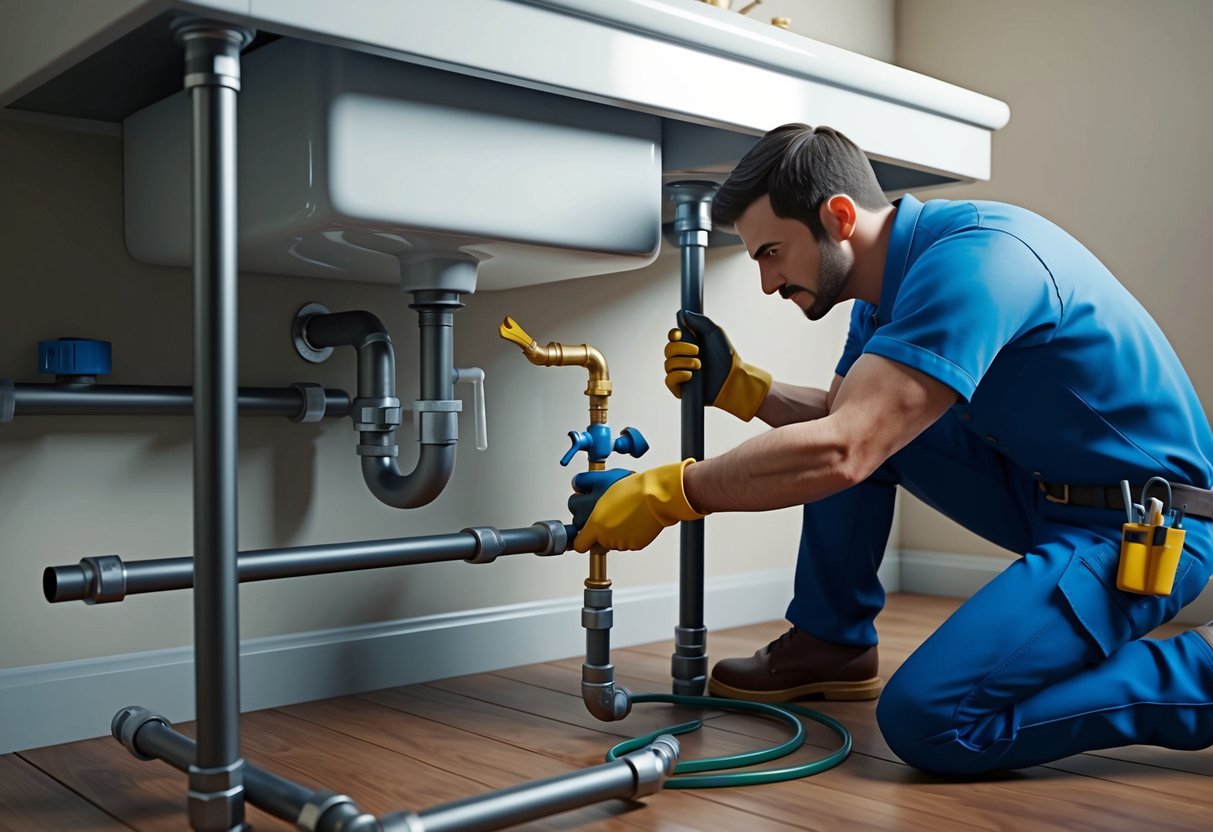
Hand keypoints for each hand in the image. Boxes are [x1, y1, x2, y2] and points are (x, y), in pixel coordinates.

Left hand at [568, 460, 705, 551]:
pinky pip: (627, 541)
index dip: (581, 535)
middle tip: (608, 513)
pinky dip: (629, 533)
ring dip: (615, 530)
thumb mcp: (601, 480)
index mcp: (595, 524)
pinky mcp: (636, 544)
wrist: (659, 496)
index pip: (579, 544)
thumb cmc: (634, 488)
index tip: (584, 531)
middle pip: (596, 539)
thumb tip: (577, 487)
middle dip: (599, 529)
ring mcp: (622, 542)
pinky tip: (634, 518)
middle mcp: (607, 537)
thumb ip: (584, 486)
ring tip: (625, 512)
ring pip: (612, 540)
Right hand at [663, 310, 771, 421]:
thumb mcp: (715, 333)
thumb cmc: (726, 357)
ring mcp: (680, 374)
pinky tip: (691, 375)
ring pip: (668, 364)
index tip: (679, 334)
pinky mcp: (680, 389)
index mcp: (689, 345)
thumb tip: (682, 313)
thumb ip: (700, 321)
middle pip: (668, 349)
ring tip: (699, 365)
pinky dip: (678, 375)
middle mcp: (682, 359)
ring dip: (683, 362)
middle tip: (698, 351)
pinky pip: (668, 380)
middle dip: (681, 349)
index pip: (672, 338)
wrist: (733, 378)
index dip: (673, 335)